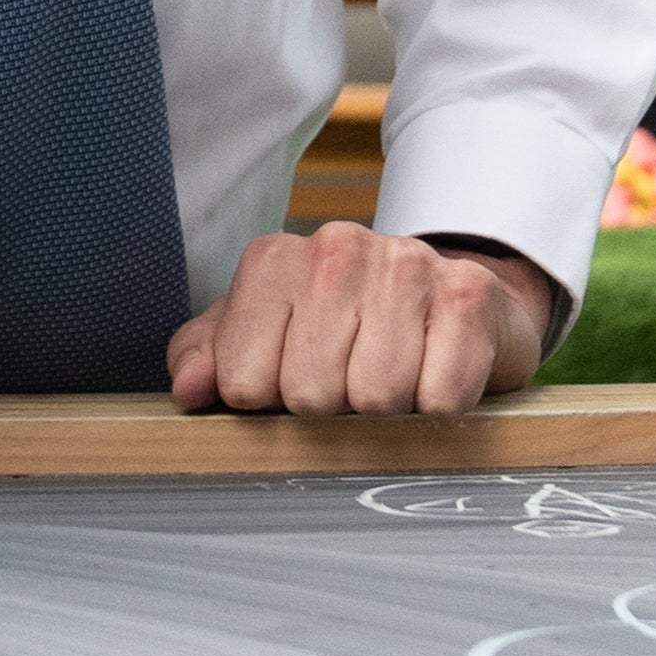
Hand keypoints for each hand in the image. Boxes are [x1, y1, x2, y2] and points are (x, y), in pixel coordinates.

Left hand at [168, 225, 552, 418]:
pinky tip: (435, 371)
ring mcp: (402, 264)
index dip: (271, 403)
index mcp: (272, 261)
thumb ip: (210, 357)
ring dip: (388, 407)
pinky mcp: (466, 293)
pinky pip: (440, 396)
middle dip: (332, 407)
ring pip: (376, 396)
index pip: (244, 382)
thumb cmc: (344, 327)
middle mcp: (333, 248)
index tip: (291, 383)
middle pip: (310, 394)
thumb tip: (189, 391)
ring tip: (394, 375)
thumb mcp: (265, 335)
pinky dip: (439, 403)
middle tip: (351, 380)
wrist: (451, 299)